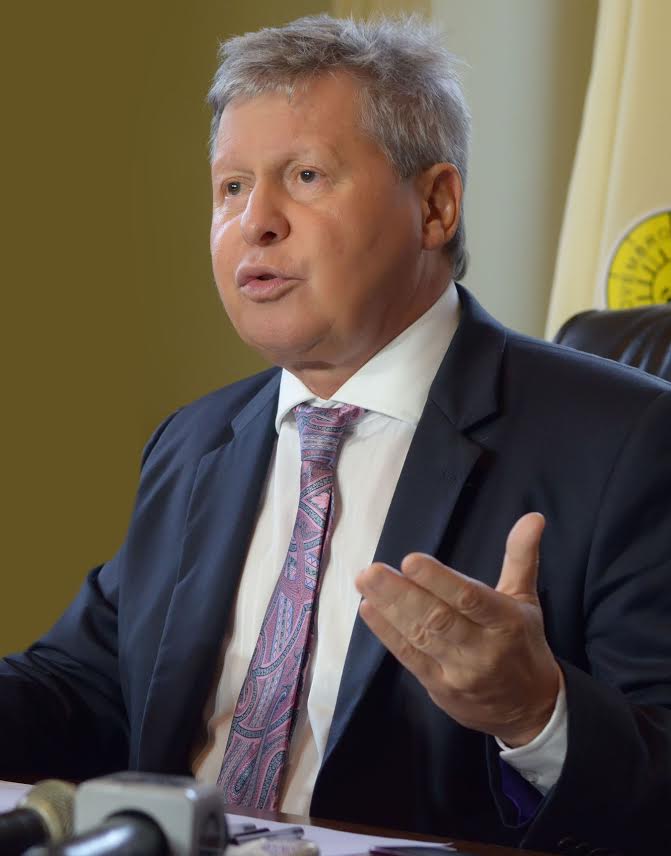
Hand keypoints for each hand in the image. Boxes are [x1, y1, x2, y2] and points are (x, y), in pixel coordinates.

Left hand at [355, 512, 560, 746]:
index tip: (411, 560)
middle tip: (372, 570)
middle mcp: (482, 649)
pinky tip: (369, 609)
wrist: (529, 709)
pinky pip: (409, 658)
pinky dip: (387, 634)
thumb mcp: (526, 599)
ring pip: (420, 637)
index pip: (470, 599)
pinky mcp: (438, 688)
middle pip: (438, 620)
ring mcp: (458, 672)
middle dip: (402, 594)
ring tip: (364, 582)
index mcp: (505, 622)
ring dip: (388, 609)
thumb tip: (533, 516)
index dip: (439, 581)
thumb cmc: (522, 643)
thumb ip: (520, 556)